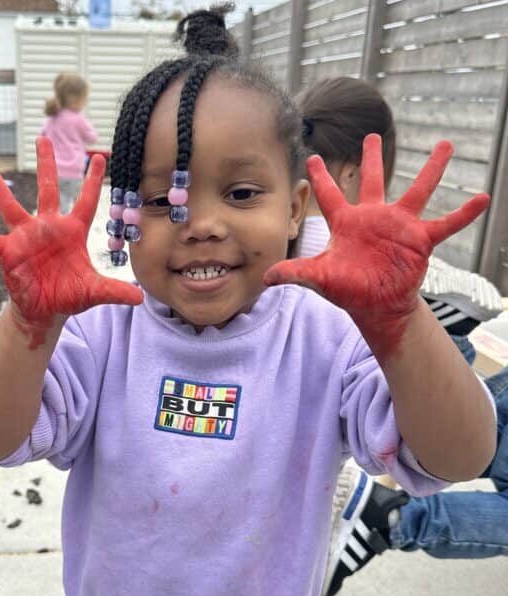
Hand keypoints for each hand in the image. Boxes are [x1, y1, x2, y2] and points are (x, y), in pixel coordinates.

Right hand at [0, 137, 142, 347]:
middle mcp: (47, 228)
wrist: (45, 310)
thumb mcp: (93, 292)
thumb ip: (114, 291)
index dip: (93, 181)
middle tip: (43, 137)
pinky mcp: (7, 253)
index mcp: (72, 232)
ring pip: (9, 204)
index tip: (100, 155)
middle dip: (46, 165)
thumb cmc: (69, 295)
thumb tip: (140, 298)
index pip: (86, 202)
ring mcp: (24, 238)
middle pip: (47, 190)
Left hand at [264, 134, 489, 360]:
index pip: (330, 196)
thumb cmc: (347, 291)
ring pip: (418, 191)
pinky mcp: (420, 240)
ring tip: (445, 144)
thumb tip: (267, 277)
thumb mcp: (319, 279)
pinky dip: (463, 214)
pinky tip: (481, 198)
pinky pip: (446, 224)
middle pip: (373, 181)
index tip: (313, 157)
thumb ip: (295, 274)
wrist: (376, 307)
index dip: (321, 178)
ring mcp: (400, 227)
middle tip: (371, 134)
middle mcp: (374, 219)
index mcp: (348, 224)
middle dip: (372, 158)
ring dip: (432, 170)